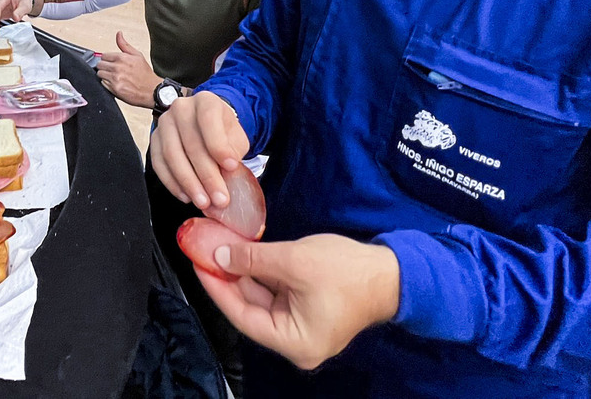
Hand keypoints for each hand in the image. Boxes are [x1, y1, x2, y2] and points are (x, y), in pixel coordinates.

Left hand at [96, 32, 160, 107]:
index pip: (103, 55)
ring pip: (100, 74)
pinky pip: (103, 84)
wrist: (152, 90)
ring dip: (105, 75)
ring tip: (114, 77)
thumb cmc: (145, 74)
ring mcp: (115, 78)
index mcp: (122, 58)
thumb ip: (124, 45)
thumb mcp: (137, 55)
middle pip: (100, 64)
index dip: (107, 59)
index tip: (112, 62)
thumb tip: (118, 34)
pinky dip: (107, 84)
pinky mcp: (114, 89)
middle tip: (112, 70)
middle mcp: (117, 67)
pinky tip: (115, 83)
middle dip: (105, 67)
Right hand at [149, 90, 248, 208]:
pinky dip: (172, 183)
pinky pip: (158, 163)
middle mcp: (181, 108)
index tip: (231, 167)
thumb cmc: (223, 133)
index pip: (209, 120)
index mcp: (205, 101)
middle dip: (206, 175)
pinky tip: (186, 196)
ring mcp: (164, 123)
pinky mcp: (154, 139)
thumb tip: (227, 176)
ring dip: (188, 182)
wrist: (206, 126)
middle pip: (191, 143)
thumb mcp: (236, 138)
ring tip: (203, 201)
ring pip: (172, 155)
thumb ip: (233, 153)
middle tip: (219, 198)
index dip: (219, 145)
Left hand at [194, 234, 400, 369]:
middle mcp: (296, 342)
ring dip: (243, 273)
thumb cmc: (348, 271)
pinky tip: (244, 253)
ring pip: (262, 299)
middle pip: (250, 308)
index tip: (197, 262)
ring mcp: (302, 327)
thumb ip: (253, 260)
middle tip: (205, 250)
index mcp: (293, 342)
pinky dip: (261, 274)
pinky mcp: (308, 310)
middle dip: (228, 277)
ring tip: (220, 247)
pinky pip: (277, 293)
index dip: (216, 287)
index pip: (241, 315)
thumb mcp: (294, 261)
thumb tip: (220, 257)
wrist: (393, 272)